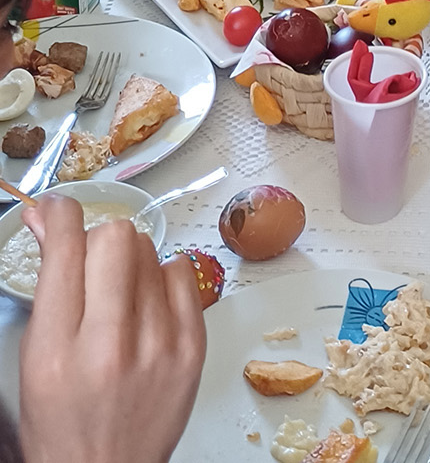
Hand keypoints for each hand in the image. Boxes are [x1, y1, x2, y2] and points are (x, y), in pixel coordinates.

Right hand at [20, 195, 204, 462]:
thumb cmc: (63, 421)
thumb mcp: (36, 357)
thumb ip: (47, 283)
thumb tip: (47, 219)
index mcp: (57, 349)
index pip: (66, 248)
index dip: (60, 216)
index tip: (58, 210)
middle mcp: (110, 345)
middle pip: (116, 237)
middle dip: (99, 241)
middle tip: (93, 267)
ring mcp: (158, 346)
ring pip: (150, 250)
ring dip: (131, 263)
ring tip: (120, 299)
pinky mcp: (192, 349)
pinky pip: (182, 271)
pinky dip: (163, 278)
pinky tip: (148, 307)